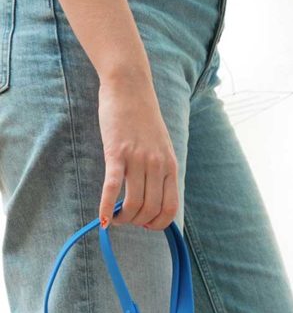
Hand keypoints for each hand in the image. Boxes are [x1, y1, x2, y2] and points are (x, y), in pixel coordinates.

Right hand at [97, 67, 178, 229]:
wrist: (130, 87)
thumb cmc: (144, 119)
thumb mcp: (162, 147)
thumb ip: (161, 170)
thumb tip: (154, 197)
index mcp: (170, 167)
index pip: (169, 208)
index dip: (157, 224)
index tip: (146, 225)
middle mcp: (156, 166)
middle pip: (149, 209)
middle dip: (136, 222)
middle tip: (125, 219)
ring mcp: (137, 160)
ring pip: (133, 204)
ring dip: (122, 218)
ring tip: (114, 218)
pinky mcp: (116, 152)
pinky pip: (112, 187)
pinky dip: (105, 207)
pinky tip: (101, 219)